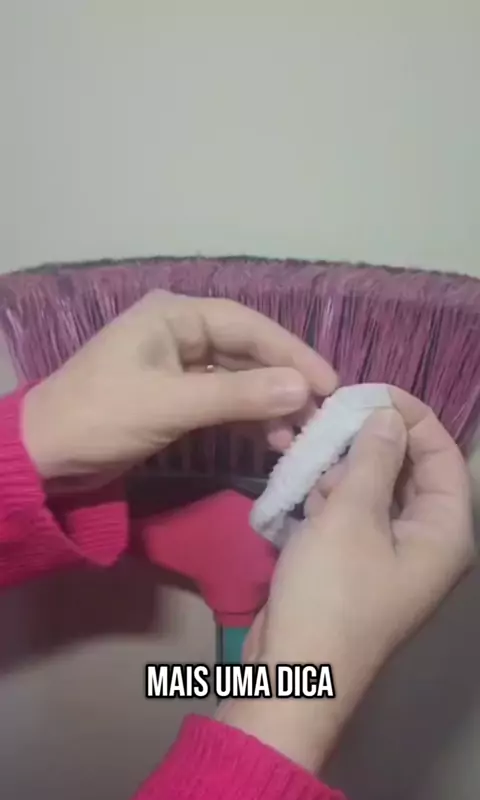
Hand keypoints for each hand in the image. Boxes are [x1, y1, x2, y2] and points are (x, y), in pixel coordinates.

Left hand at [22, 291, 335, 482]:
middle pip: (247, 352)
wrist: (44, 455)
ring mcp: (179, 366)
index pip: (248, 326)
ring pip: (238, 379)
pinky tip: (271, 440)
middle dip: (284, 384)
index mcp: (175, 315)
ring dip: (268, 406)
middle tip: (320, 416)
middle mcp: (181, 332)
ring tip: (298, 436)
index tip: (329, 385)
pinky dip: (246, 419)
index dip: (292, 354)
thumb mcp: (171, 404)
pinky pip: (222, 402)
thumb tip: (302, 390)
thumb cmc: (102, 416)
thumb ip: (237, 396)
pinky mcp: (176, 397)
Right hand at [218, 389, 473, 772]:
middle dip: (369, 441)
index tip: (367, 391)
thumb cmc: (330, 593)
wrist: (294, 673)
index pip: (442, 455)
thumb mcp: (351, 517)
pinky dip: (329, 497)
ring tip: (308, 452)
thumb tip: (388, 416)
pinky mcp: (355, 565)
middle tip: (329, 417)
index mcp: (444, 532)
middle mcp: (425, 541)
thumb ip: (372, 459)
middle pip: (408, 470)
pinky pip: (351, 516)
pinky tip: (302, 488)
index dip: (410, 417)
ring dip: (343, 468)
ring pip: (374, 491)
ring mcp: (389, 556)